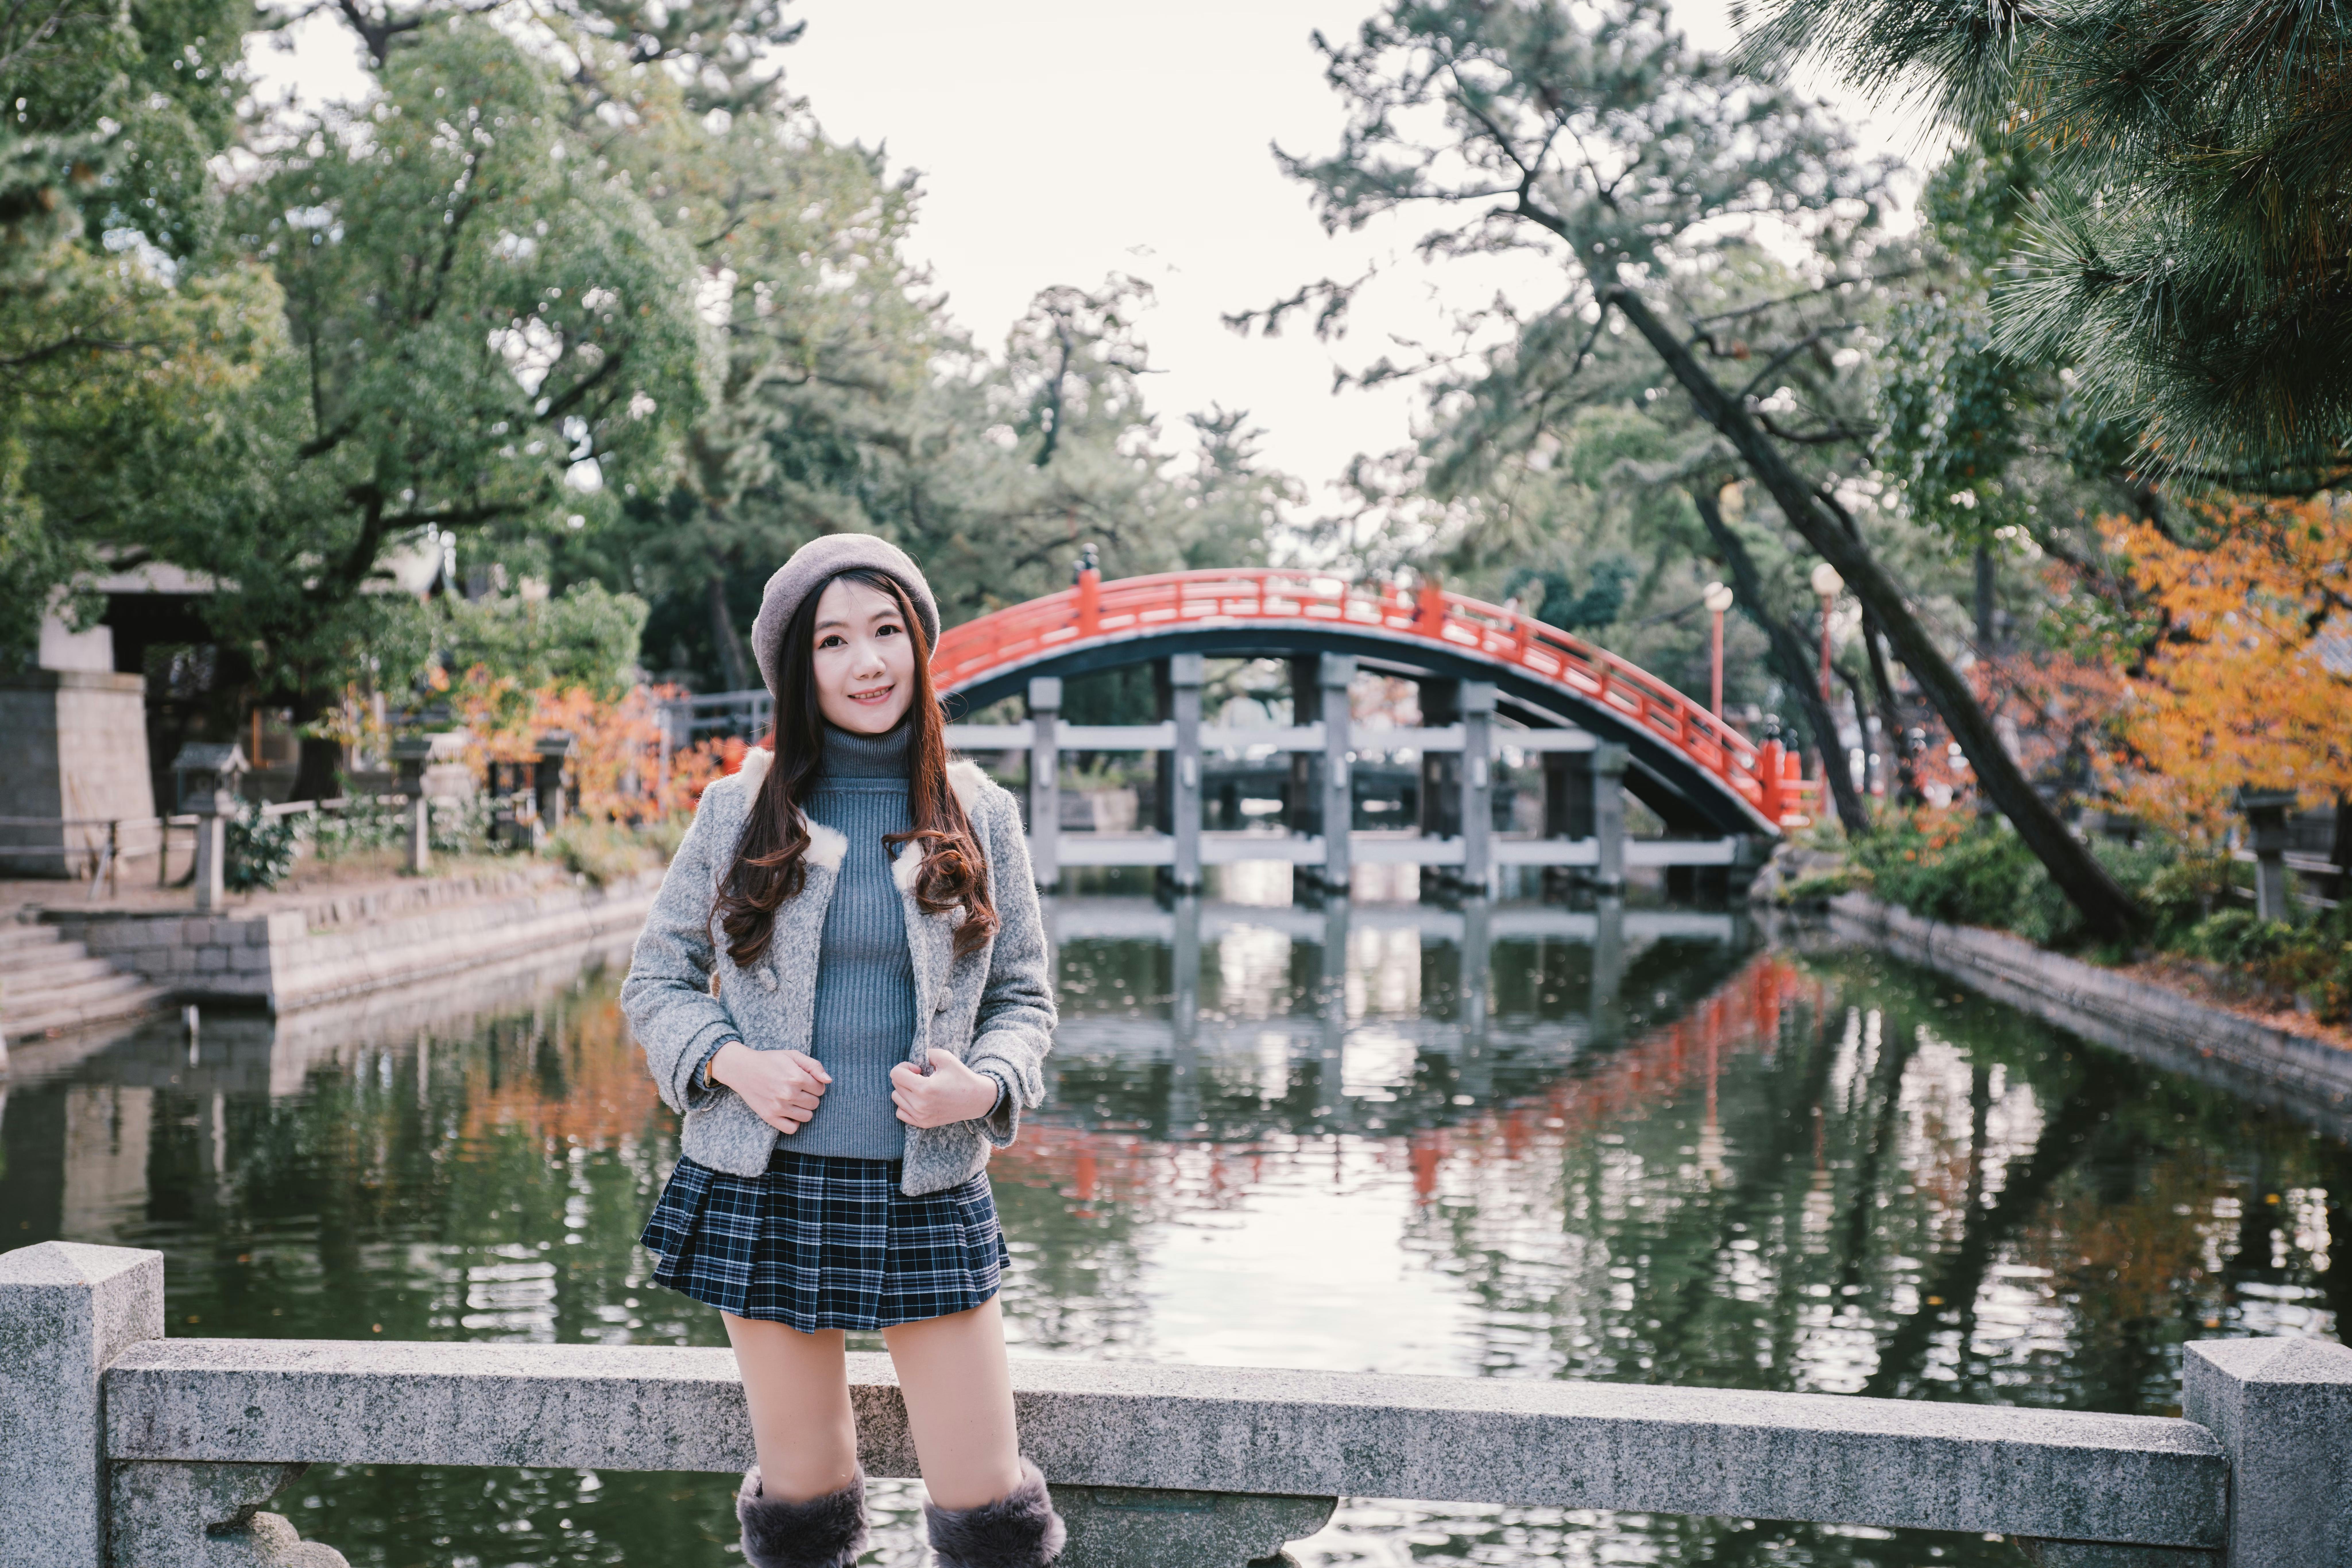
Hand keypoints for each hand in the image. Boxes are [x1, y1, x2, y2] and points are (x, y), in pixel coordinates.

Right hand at [710, 1043, 829, 1134]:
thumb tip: (829, 1080)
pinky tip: (790, 1113)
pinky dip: (794, 1123)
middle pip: (815, 1103)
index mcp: (796, 1077)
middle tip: (799, 1089)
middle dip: (810, 1096)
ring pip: (807, 1117)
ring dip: (804, 1109)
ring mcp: (779, 1107)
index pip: (820, 1089)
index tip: (806, 1081)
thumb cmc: (770, 1060)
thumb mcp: (793, 1055)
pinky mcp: (769, 1117)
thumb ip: (814, 1066)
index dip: (815, 1084)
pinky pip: (792, 1129)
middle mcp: (789, 1094)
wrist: (742, 1069)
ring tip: (795, 1100)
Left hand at [889, 1050, 999, 1129]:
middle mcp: (920, 1105)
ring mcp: (921, 1116)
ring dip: (905, 1090)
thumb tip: (912, 1061)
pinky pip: (900, 1113)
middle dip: (905, 1077)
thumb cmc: (961, 1077)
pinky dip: (905, 1104)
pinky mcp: (923, 1123)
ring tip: (920, 1088)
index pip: (896, 1074)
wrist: (976, 1099)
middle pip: (896, 1085)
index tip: (918, 1068)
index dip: (905, 1066)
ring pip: (896, 1098)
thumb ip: (925, 1054)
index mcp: (924, 1088)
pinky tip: (917, 1099)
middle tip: (922, 1076)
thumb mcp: (945, 1057)